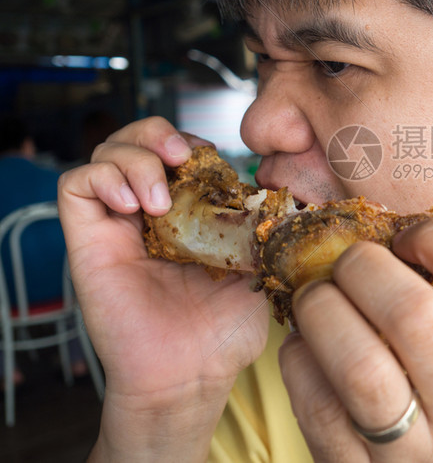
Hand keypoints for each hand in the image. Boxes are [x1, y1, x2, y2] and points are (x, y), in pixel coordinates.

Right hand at [58, 117, 269, 459]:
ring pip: (106, 154)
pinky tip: (133, 206)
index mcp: (190, 213)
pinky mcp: (89, 241)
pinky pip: (75, 186)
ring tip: (158, 199)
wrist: (192, 373)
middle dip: (157, 133)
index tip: (214, 158)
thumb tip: (283, 190)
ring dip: (134, 158)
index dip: (192, 141)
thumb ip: (266, 225)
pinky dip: (102, 179)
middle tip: (180, 156)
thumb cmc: (225, 330)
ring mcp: (118, 225)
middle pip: (137, 140)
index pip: (179, 150)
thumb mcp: (259, 264)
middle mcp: (151, 213)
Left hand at [279, 217, 432, 460]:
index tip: (411, 236)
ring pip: (359, 364)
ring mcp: (415, 458)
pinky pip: (317, 410)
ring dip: (324, 310)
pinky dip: (300, 362)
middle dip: (368, 266)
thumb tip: (419, 257)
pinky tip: (303, 348)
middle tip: (352, 260)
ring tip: (317, 297)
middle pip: (412, 314)